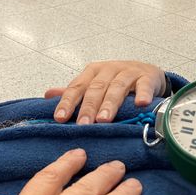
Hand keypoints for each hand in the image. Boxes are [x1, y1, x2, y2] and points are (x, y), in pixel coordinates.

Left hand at [45, 61, 165, 123]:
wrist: (147, 72)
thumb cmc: (117, 80)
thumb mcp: (94, 83)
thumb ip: (75, 91)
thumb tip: (48, 96)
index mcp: (92, 72)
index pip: (77, 87)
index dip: (68, 102)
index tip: (60, 118)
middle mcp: (109, 70)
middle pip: (96, 89)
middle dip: (88, 107)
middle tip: (83, 124)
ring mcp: (128, 72)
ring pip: (117, 87)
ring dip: (110, 104)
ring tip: (104, 119)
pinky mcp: (147, 77)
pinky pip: (144, 85)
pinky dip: (142, 94)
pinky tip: (140, 104)